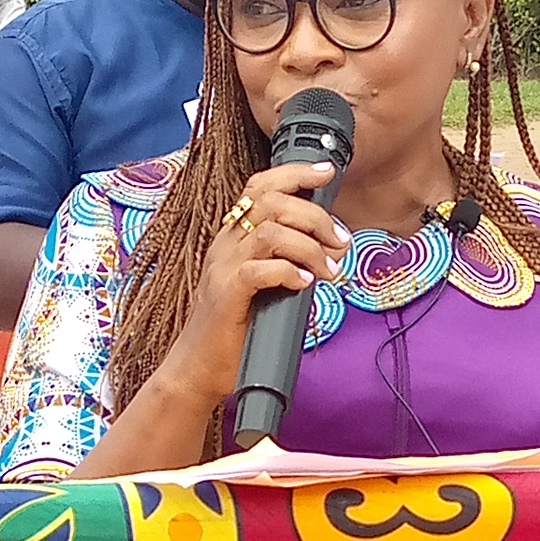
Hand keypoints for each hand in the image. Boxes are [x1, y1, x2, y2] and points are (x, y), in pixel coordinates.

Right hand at [161, 163, 348, 414]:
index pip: (260, 187)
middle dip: (316, 216)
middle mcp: (226, 244)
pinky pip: (260, 270)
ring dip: (311, 247)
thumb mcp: (262, 284)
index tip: (326, 173)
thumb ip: (285, 260)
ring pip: (271, 232)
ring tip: (331, 271)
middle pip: (273, 203)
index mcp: (233, 236)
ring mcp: (223, 267)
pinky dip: (289, 272)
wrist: (199, 367)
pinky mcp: (226, 294)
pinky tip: (306, 284)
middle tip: (341, 242)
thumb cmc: (235, 328)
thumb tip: (329, 249)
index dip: (294, 173)